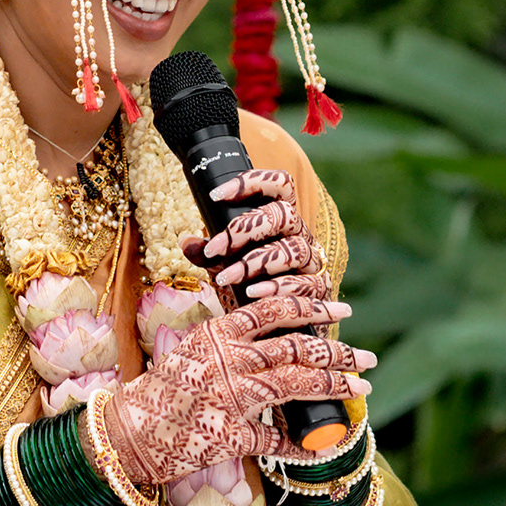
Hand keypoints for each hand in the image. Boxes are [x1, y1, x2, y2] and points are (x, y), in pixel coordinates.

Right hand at [101, 291, 372, 488]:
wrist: (131, 430)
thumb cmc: (165, 388)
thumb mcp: (196, 348)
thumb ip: (233, 337)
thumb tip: (275, 326)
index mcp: (219, 334)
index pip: (274, 311)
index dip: (313, 308)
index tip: (343, 311)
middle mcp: (228, 361)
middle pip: (295, 349)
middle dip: (338, 353)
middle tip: (368, 357)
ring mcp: (230, 398)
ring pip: (294, 385)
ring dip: (334, 387)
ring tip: (362, 387)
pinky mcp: (230, 435)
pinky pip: (275, 438)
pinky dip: (302, 443)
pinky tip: (325, 443)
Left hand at [192, 160, 335, 303]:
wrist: (280, 324)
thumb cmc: (253, 287)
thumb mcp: (227, 267)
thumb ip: (209, 255)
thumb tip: (187, 243)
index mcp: (281, 221)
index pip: (278, 185)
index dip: (251, 182)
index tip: (215, 196)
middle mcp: (301, 235)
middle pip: (284, 214)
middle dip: (246, 228)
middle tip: (216, 247)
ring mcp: (312, 262)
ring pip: (292, 249)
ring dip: (255, 262)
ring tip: (227, 277)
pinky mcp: (319, 289)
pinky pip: (303, 283)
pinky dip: (275, 287)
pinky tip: (252, 293)